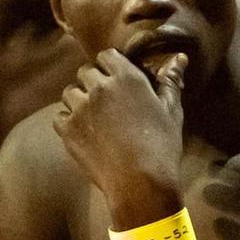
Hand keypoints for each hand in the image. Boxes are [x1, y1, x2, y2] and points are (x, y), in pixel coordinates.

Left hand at [52, 51, 185, 219]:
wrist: (140, 183)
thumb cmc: (161, 146)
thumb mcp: (171, 111)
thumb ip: (170, 81)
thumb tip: (180, 58)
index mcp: (126, 77)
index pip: (107, 56)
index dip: (110, 65)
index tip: (116, 78)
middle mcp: (99, 88)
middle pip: (85, 72)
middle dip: (94, 81)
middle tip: (106, 100)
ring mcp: (80, 109)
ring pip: (69, 93)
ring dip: (79, 100)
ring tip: (93, 116)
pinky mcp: (67, 130)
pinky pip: (59, 116)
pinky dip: (68, 121)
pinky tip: (84, 132)